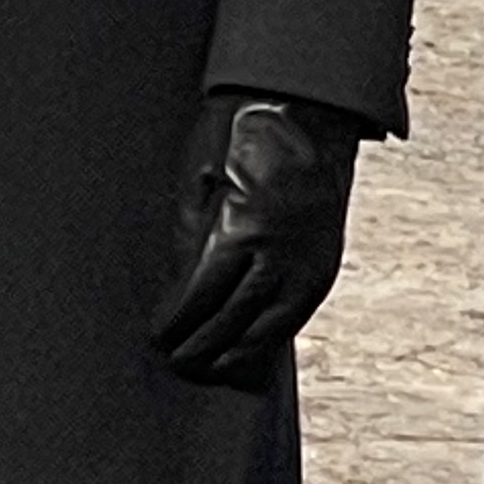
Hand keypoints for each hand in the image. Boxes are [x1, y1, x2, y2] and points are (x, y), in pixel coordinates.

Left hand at [151, 93, 363, 387]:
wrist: (307, 113)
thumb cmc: (242, 137)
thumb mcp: (200, 177)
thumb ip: (192, 234)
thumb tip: (179, 288)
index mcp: (241, 230)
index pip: (201, 295)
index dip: (179, 321)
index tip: (159, 336)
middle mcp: (278, 255)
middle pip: (232, 319)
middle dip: (201, 345)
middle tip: (176, 362)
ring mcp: (306, 264)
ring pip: (267, 328)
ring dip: (235, 354)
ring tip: (209, 369)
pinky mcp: (323, 266)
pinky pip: (294, 316)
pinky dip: (268, 338)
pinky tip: (249, 350)